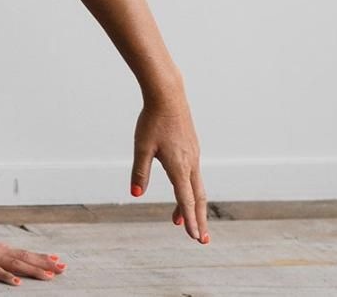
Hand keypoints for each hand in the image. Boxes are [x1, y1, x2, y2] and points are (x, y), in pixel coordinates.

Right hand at [0, 230, 66, 285]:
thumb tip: (7, 257)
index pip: (24, 253)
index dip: (41, 257)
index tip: (57, 260)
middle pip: (25, 258)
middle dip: (44, 263)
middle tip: (63, 268)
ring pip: (14, 265)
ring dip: (32, 270)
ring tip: (49, 276)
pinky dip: (6, 277)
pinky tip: (16, 283)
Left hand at [131, 98, 209, 243]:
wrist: (168, 96)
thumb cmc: (152, 120)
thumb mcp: (141, 147)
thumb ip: (140, 172)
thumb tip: (135, 194)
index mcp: (179, 166)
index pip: (186, 199)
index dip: (190, 220)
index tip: (194, 237)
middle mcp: (191, 163)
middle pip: (198, 198)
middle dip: (199, 220)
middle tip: (201, 240)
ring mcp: (194, 156)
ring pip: (196, 187)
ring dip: (192, 206)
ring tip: (181, 222)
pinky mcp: (192, 148)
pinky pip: (194, 175)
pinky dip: (190, 190)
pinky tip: (182, 192)